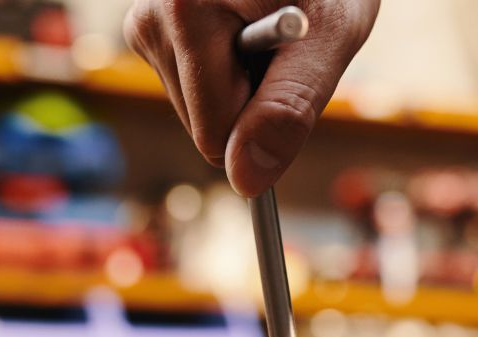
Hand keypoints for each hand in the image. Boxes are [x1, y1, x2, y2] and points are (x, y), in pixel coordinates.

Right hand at [123, 0, 378, 195]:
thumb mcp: (332, 36)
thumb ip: (288, 108)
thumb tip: (245, 179)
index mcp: (186, 7)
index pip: (214, 132)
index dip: (265, 118)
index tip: (293, 64)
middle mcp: (152, 10)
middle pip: (201, 123)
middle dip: (250, 96)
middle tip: (283, 40)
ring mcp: (145, 17)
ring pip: (194, 109)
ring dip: (239, 80)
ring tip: (268, 22)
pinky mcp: (149, 26)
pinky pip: (189, 86)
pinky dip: (223, 66)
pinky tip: (244, 20)